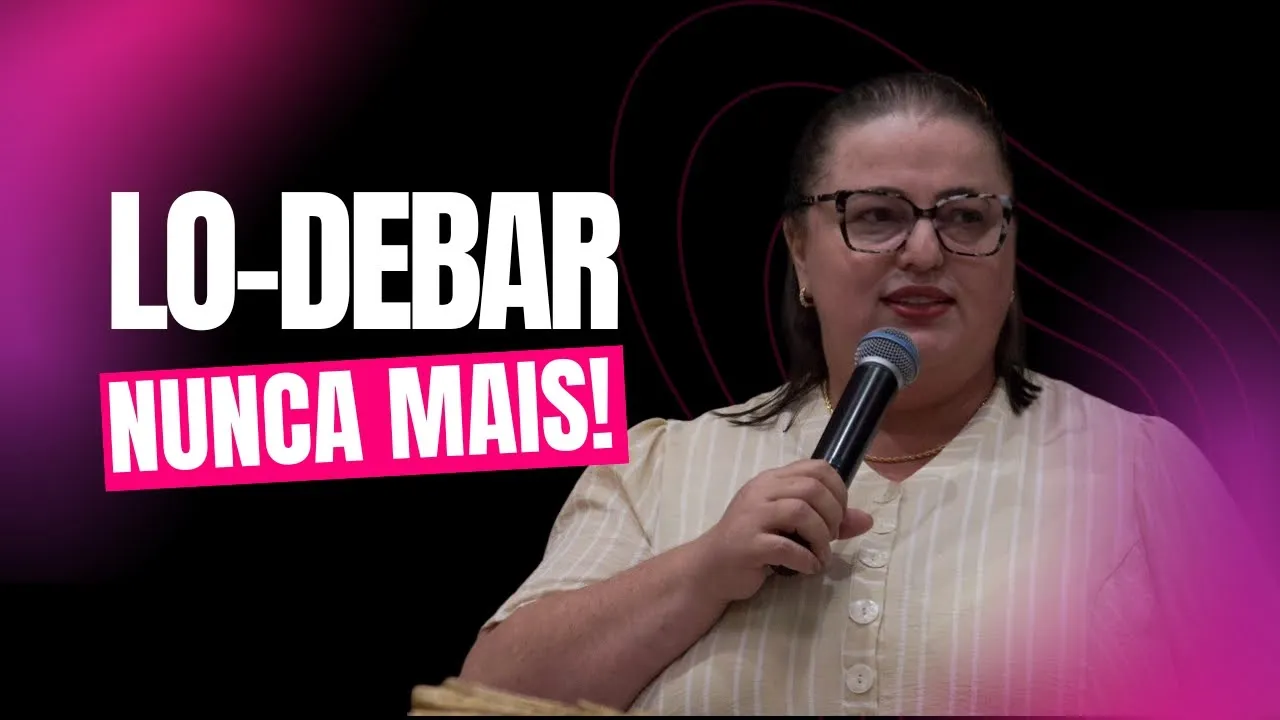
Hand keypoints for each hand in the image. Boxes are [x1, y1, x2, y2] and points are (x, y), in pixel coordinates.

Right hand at [689, 459, 873, 603]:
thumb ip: (827, 520)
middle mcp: (761, 492)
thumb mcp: (791, 527)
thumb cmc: (754, 544)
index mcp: (772, 481)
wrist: (711, 568)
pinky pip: (786, 547)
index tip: (838, 516)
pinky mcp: (747, 544)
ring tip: (821, 556)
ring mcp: (752, 517)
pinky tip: (807, 568)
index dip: (838, 490)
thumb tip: (867, 520)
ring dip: (822, 539)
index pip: (816, 467)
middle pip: (812, 488)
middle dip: (833, 516)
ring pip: (801, 512)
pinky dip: (806, 560)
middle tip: (831, 538)